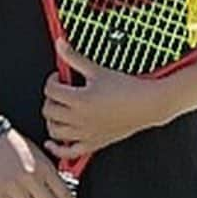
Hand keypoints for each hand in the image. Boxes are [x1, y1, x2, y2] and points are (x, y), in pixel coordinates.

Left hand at [42, 38, 164, 161]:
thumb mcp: (97, 70)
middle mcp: (80, 119)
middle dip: (50, 99)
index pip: (50, 90)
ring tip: (58, 110)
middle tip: (59, 92)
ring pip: (54, 131)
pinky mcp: (93, 143)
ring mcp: (86, 133)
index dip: (52, 80)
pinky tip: (51, 142)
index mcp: (80, 100)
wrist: (148, 104)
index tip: (59, 77)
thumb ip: (74, 58)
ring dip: (51, 120)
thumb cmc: (127, 88)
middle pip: (48, 110)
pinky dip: (57, 149)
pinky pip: (69, 152)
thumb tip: (60, 44)